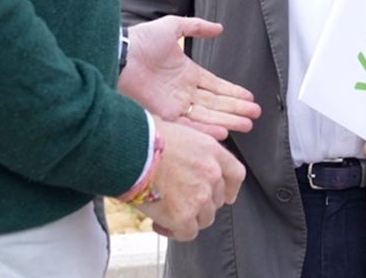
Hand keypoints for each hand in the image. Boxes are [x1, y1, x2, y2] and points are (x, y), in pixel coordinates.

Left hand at [120, 16, 262, 138]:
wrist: (121, 54)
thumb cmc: (142, 39)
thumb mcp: (174, 27)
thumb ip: (197, 27)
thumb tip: (219, 28)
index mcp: (188, 74)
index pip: (216, 86)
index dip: (233, 92)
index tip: (250, 98)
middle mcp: (184, 92)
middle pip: (217, 103)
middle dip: (237, 109)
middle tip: (256, 115)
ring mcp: (176, 104)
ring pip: (208, 116)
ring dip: (228, 121)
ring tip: (248, 124)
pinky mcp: (166, 114)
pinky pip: (190, 124)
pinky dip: (206, 129)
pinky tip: (224, 131)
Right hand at [133, 119, 244, 240]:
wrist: (130, 150)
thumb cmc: (145, 138)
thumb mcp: (180, 133)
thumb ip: (193, 151)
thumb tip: (186, 163)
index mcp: (212, 151)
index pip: (236, 174)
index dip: (230, 189)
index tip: (224, 195)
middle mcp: (211, 174)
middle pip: (217, 201)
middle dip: (200, 204)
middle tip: (178, 202)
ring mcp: (200, 196)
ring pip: (204, 219)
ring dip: (187, 219)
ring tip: (166, 212)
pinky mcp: (183, 215)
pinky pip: (187, 233)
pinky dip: (174, 231)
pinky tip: (159, 223)